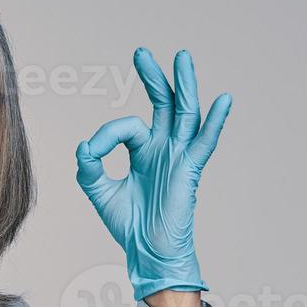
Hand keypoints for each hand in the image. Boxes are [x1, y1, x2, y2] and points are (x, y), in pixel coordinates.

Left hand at [75, 48, 231, 301]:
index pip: (127, 128)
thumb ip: (89, 168)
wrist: (148, 253)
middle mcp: (164, 149)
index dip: (106, 136)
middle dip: (154, 78)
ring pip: (185, 114)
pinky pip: (204, 143)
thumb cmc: (130, 225)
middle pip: (163, 104)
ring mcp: (178, 157)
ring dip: (184, 85)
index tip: (91, 152)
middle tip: (141, 54)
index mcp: (144, 152)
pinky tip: (223, 100)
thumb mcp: (100, 192)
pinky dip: (215, 122)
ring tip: (182, 58)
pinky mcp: (189, 171)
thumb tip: (83, 146)